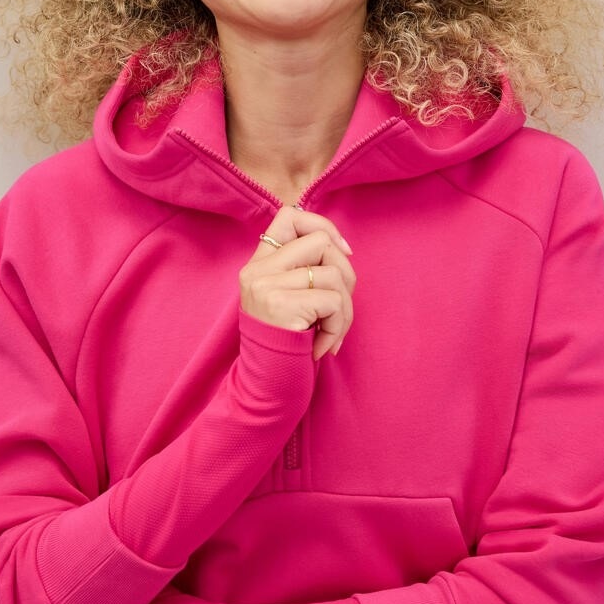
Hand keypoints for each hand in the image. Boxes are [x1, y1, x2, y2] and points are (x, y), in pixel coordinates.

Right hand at [240, 207, 355, 359]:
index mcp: (258, 265)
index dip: (323, 226)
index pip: (289, 216)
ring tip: (332, 332)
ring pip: (333, 273)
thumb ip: (303, 271)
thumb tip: (342, 248)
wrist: (266, 388)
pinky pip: (333, 301)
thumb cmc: (286, 345)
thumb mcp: (289, 300)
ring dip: (345, 309)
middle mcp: (257, 271)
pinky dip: (338, 327)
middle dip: (346, 274)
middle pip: (321, 241)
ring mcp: (266, 286)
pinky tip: (324, 346)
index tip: (341, 253)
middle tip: (339, 307)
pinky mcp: (281, 305)